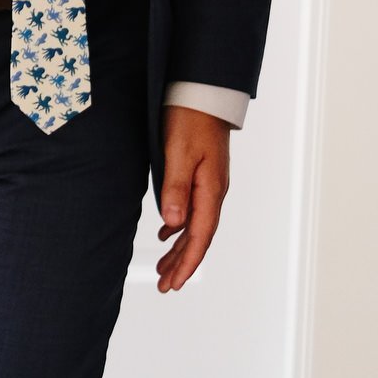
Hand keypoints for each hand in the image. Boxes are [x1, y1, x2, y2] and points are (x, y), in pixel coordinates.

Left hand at [155, 107, 230, 292]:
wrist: (203, 91)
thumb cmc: (190, 117)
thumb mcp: (178, 152)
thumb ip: (175, 188)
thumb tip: (173, 225)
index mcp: (210, 189)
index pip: (200, 237)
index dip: (186, 264)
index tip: (172, 285)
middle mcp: (214, 191)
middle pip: (199, 237)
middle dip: (182, 264)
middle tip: (165, 286)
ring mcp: (210, 183)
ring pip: (195, 225)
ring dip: (180, 248)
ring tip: (163, 268)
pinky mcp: (202, 174)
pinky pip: (193, 209)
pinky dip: (179, 226)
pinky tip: (167, 232)